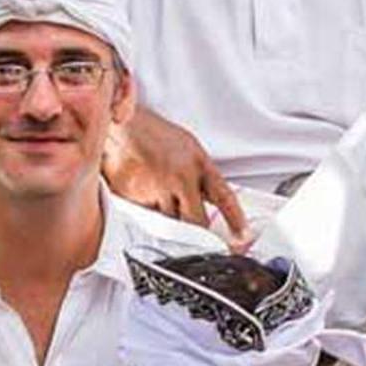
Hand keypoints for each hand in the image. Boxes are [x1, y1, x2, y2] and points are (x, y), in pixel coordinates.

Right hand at [104, 107, 250, 247]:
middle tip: (198, 237)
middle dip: (198, 232)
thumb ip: (201, 177)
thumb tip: (212, 203)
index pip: (224, 197)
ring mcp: (157, 190)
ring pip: (170, 223)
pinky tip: (145, 193)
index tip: (242, 237)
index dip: (236, 220)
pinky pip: (147, 218)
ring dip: (170, 219)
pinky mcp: (135, 200)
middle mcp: (180, 178)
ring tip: (161, 196)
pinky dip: (149, 212)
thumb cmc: (156, 136)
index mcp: (198, 163)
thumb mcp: (190, 150)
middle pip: (196, 221)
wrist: (123, 128)